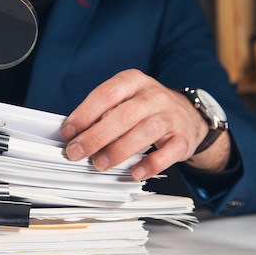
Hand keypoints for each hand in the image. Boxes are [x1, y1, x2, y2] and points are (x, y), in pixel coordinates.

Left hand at [59, 69, 230, 179]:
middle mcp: (153, 95)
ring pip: (145, 131)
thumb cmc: (144, 109)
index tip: (68, 132)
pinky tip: (135, 173)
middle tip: (76, 153)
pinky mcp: (183, 138)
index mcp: (133, 81)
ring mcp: (171, 116)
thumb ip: (101, 114)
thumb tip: (73, 136)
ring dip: (119, 150)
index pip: (106, 94)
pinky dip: (151, 164)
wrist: (187, 115)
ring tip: (99, 164)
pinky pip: (168, 151)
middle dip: (96, 136)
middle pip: (124, 114)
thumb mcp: (123, 101)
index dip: (84, 114)